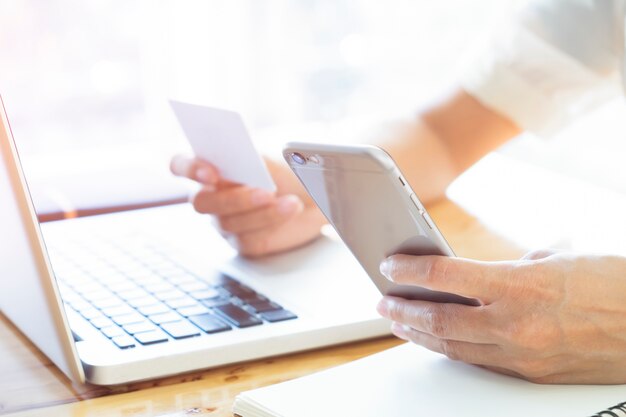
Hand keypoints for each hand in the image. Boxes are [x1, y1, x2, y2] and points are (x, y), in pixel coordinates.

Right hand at [170, 155, 326, 256]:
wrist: (318, 195)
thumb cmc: (289, 171)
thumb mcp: (272, 158)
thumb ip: (251, 157)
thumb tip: (240, 157)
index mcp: (211, 167)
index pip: (180, 166)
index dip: (189, 168)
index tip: (211, 173)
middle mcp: (212, 196)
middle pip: (202, 202)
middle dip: (233, 198)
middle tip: (265, 191)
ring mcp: (225, 222)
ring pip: (228, 222)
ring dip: (261, 212)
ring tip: (290, 201)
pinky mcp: (244, 242)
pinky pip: (248, 239)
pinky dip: (272, 222)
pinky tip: (291, 209)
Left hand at [376, 250, 625, 383]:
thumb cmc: (616, 284)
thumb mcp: (558, 258)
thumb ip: (512, 268)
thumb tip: (481, 278)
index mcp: (521, 285)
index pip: (445, 277)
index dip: (410, 271)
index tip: (390, 266)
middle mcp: (517, 324)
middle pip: (441, 320)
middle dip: (404, 310)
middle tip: (384, 302)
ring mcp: (524, 354)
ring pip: (455, 348)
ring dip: (420, 335)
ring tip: (399, 324)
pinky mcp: (534, 374)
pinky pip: (482, 363)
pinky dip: (454, 351)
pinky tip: (439, 343)